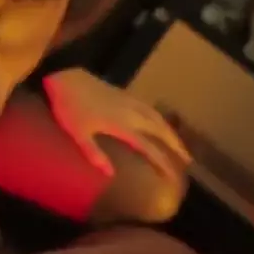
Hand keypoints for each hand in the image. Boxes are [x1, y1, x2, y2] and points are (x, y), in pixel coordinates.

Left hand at [43, 68, 191, 181]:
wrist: (66, 78)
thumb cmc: (69, 108)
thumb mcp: (78, 134)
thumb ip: (94, 154)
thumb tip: (110, 175)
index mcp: (122, 125)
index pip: (148, 147)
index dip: (162, 162)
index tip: (172, 176)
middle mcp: (132, 113)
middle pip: (161, 130)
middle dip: (176, 146)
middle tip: (187, 160)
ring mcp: (130, 101)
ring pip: (158, 118)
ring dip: (171, 132)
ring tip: (179, 145)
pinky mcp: (125, 94)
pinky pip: (151, 108)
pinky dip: (160, 118)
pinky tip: (160, 123)